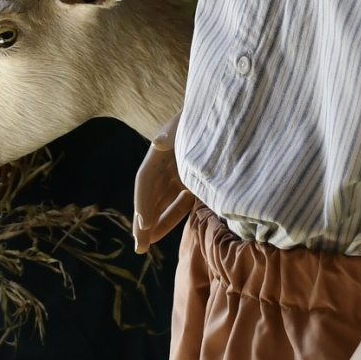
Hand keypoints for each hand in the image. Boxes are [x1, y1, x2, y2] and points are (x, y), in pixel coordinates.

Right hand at [133, 123, 193, 252]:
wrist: (222, 112)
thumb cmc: (203, 114)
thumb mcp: (187, 121)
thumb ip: (173, 132)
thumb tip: (158, 143)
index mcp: (160, 152)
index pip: (145, 180)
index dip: (143, 202)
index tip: (143, 223)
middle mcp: (164, 164)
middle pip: (150, 196)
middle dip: (143, 221)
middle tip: (139, 247)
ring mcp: (177, 172)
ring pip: (161, 201)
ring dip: (155, 222)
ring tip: (146, 244)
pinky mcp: (192, 178)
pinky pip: (178, 200)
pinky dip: (171, 214)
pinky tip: (163, 229)